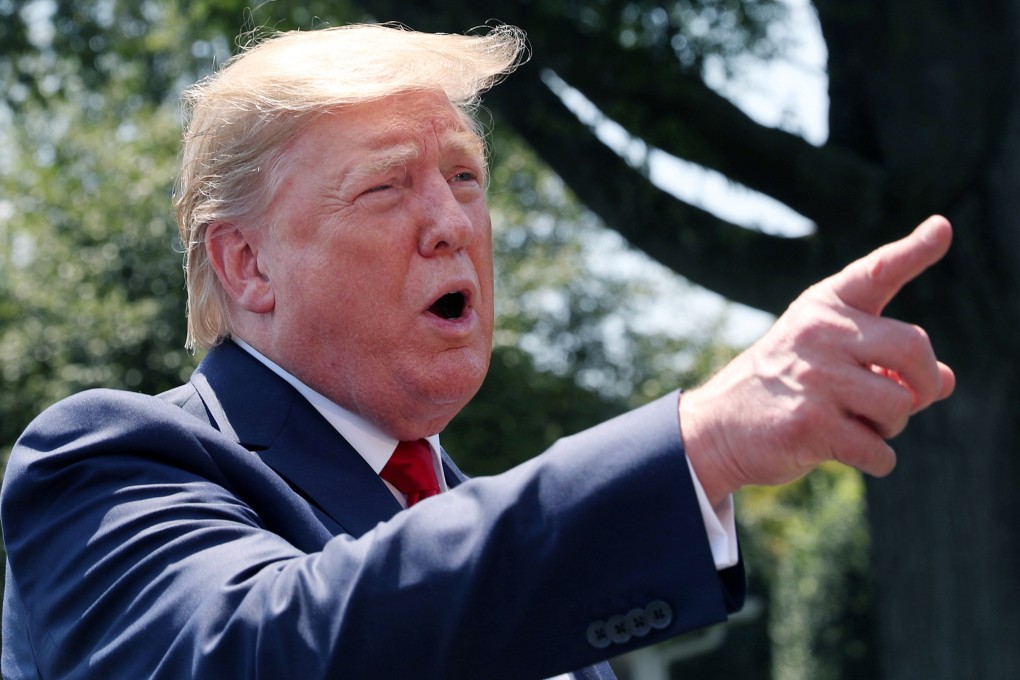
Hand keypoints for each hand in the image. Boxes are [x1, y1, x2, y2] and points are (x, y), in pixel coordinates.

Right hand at [680, 215, 956, 506]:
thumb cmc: (782, 388)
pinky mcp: (810, 424)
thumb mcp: (826, 358)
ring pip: (899, 405)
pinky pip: (879, 450)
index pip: (877, 272)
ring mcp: (815, 377)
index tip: (942, 228)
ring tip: (859, 425)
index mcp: (824, 308)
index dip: (914, 251)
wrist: (715, 427)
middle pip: (914, 349)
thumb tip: (947, 382)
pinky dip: (876, 459)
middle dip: (924, 384)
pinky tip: (847, 451)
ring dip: (891, 427)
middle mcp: (819, 333)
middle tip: (908, 400)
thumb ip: (885, 362)